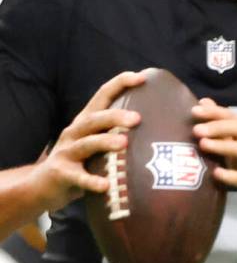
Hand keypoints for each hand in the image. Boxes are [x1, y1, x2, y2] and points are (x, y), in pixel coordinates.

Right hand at [33, 71, 145, 211]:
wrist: (43, 185)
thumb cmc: (84, 161)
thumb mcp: (98, 142)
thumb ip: (121, 133)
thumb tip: (166, 128)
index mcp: (87, 120)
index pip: (103, 94)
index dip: (121, 82)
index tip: (143, 77)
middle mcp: (75, 131)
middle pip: (95, 118)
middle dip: (115, 116)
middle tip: (137, 119)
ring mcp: (66, 152)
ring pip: (86, 144)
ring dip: (105, 142)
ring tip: (124, 143)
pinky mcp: (61, 173)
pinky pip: (78, 177)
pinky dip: (91, 181)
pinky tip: (105, 185)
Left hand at [192, 100, 236, 234]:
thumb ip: (225, 131)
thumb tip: (204, 104)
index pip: (235, 119)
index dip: (216, 113)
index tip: (194, 110)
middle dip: (218, 127)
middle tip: (196, 130)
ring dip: (224, 146)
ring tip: (203, 145)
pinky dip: (233, 176)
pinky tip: (217, 173)